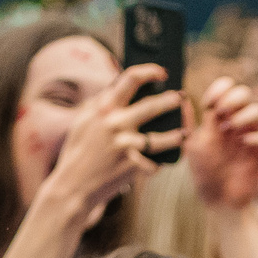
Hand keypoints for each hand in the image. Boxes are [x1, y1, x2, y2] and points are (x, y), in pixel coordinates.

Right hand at [36, 64, 183, 226]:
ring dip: (176, 135)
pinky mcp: (132, 166)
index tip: (162, 72)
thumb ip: (101, 102)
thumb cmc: (77, 151)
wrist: (72, 186)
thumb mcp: (83, 121)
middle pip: (152, 106)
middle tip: (181, 97)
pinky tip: (165, 161)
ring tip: (184, 133)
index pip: (131, 79)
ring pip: (161, 138)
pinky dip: (158, 164)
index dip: (150, 71)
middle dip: (170, 100)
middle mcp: (115, 124)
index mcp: (104, 108)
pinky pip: (154, 163)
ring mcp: (125, 146)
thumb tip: (119, 84)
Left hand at [186, 75, 257, 213]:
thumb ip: (188, 123)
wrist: (218, 199)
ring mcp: (252, 135)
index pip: (225, 89)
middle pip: (245, 93)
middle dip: (233, 98)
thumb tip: (182, 97)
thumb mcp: (192, 146)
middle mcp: (238, 122)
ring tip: (229, 129)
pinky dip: (257, 136)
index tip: (208, 103)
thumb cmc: (204, 172)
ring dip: (244, 115)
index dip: (219, 89)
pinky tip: (244, 143)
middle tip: (221, 112)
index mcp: (220, 117)